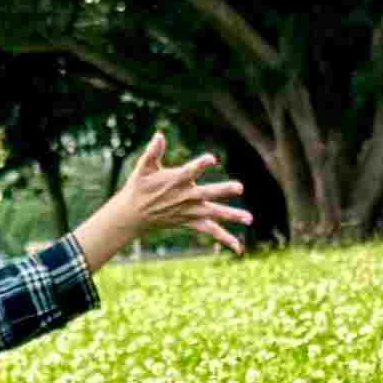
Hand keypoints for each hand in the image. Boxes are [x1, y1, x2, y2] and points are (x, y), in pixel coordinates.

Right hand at [79, 134, 247, 267]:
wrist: (133, 214)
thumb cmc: (139, 187)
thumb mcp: (143, 167)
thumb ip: (153, 151)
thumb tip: (159, 134)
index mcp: (175, 181)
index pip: (191, 171)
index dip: (201, 164)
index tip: (212, 159)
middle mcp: (185, 197)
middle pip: (208, 193)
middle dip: (223, 190)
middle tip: (240, 187)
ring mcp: (189, 211)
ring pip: (213, 214)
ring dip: (232, 215)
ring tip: (249, 218)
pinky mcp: (190, 222)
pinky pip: (210, 230)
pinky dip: (225, 238)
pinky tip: (239, 248)